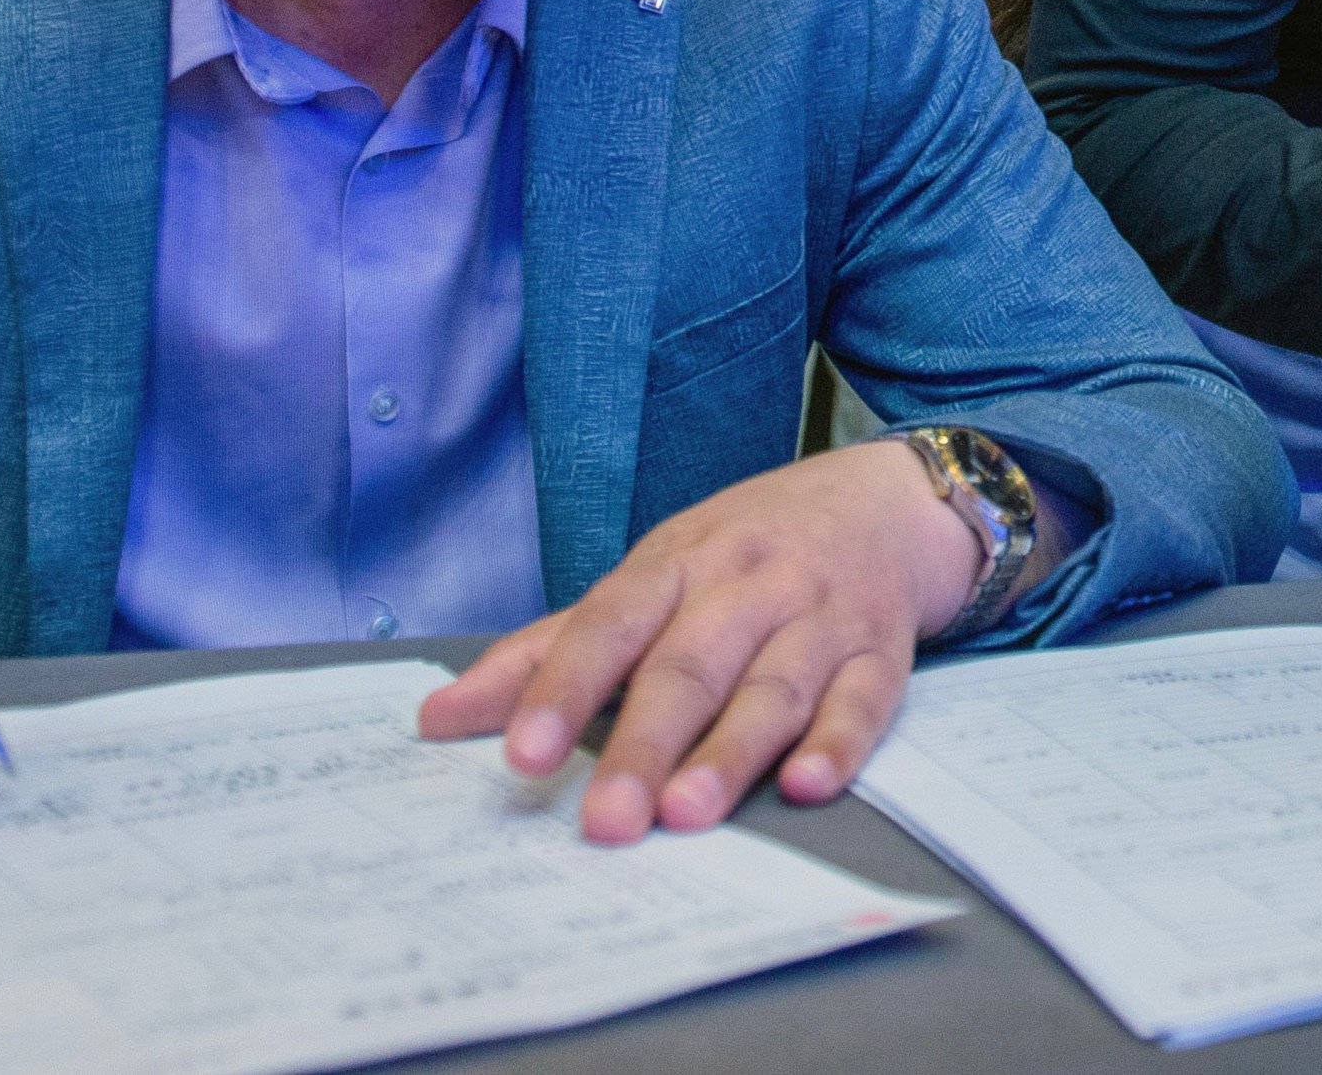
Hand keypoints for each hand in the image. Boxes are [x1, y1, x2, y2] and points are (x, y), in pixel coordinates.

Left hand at [418, 440, 972, 846]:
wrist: (885, 502)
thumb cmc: (745, 552)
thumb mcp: (651, 577)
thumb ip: (550, 651)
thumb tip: (436, 718)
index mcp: (677, 564)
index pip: (611, 624)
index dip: (565, 689)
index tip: (523, 755)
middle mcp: (748, 585)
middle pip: (691, 665)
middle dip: (645, 744)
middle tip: (606, 820)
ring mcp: (819, 617)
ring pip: (774, 686)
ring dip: (731, 751)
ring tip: (687, 813)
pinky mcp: (881, 652)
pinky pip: (864, 700)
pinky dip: (839, 744)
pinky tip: (809, 785)